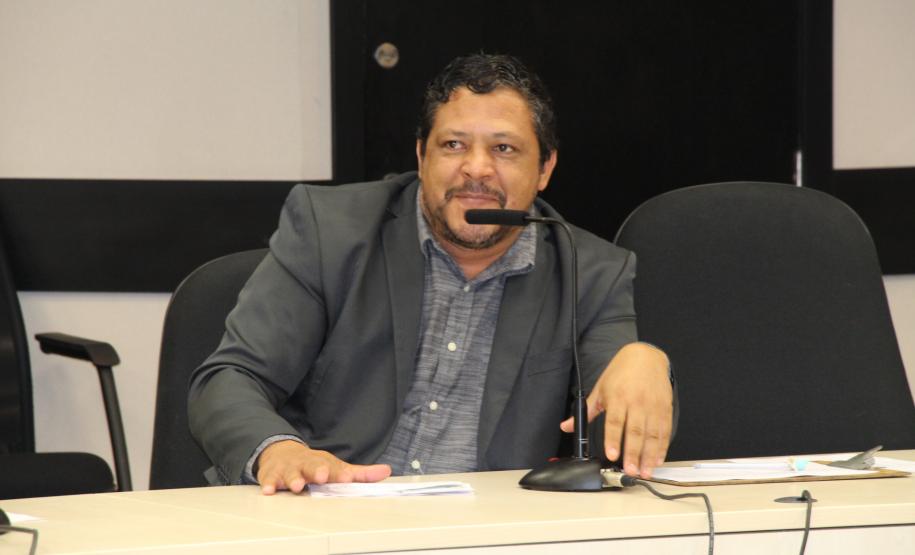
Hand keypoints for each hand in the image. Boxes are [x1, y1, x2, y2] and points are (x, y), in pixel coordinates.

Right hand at [256, 440, 391, 494]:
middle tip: (322, 476)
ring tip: (297, 485)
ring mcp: (289, 469)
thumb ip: (360, 474)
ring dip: (294, 478)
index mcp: (324, 463)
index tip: (346, 478)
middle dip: (318, 470)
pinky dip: (269, 483)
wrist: (281, 452)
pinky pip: (269, 479)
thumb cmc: (313, 464)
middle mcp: (307, 464)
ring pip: (291, 473)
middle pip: (313, 466)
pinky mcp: (272, 474)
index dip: (340, 473)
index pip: (334, 468)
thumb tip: (386, 471)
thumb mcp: (336, 466)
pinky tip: (270, 489)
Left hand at [560, 342, 672, 478]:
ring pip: (652, 434)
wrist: (646, 356)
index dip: (613, 439)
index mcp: (618, 397)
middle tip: (630, 470)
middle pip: (635, 431)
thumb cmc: (621, 372)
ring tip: (644, 471)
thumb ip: (586, 411)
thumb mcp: (600, 388)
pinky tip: (657, 459)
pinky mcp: (665, 408)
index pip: (615, 421)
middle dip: (633, 453)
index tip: (612, 455)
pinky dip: (662, 447)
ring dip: (649, 455)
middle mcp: (637, 402)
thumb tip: (567, 426)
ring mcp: (653, 406)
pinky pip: (664, 431)